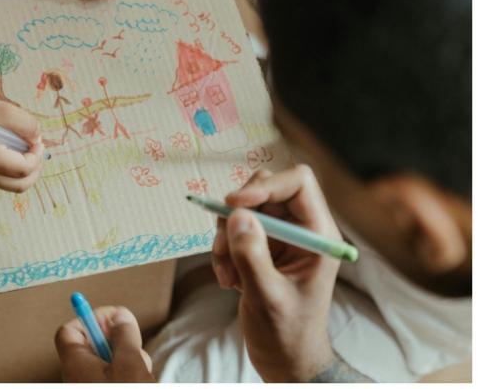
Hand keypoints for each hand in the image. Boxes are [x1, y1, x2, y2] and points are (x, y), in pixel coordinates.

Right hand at [0, 95, 42, 192]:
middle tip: (36, 152)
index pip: (24, 169)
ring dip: (24, 172)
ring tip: (24, 152)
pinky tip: (10, 153)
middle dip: (34, 169)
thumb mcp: (6, 111)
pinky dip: (11, 171)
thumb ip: (28, 126)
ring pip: (11, 185)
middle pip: (20, 185)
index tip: (37, 142)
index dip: (37, 156)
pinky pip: (0, 180)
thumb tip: (37, 141)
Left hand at [55, 306, 154, 382]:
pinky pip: (109, 378)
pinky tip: (139, 380)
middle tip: (134, 347)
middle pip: (91, 346)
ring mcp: (87, 385)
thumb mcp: (129, 362)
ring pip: (105, 364)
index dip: (89, 319)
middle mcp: (75, 377)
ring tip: (141, 372)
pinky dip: (125, 376)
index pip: (69, 330)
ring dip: (126, 361)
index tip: (114, 317)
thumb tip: (119, 314)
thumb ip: (124, 334)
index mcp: (74, 364)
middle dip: (116, 342)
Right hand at [211, 165, 341, 381]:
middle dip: (238, 215)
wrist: (285, 359)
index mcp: (318, 234)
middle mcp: (301, 229)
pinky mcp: (262, 246)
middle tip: (225, 246)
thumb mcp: (268, 297)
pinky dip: (223, 251)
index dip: (266, 185)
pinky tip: (229, 280)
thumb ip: (252, 256)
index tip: (234, 204)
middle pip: (265, 190)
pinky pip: (234, 229)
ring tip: (228, 274)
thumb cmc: (287, 334)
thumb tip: (237, 216)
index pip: (298, 183)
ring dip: (226, 237)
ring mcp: (280, 237)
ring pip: (244, 210)